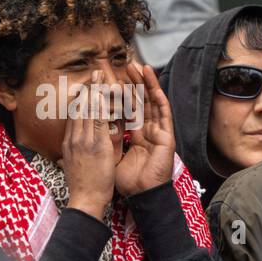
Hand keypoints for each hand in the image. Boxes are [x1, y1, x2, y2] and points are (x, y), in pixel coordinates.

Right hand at [60, 70, 116, 218]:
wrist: (84, 200)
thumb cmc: (81, 187)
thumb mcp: (70, 168)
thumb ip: (69, 157)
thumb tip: (63, 155)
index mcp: (69, 143)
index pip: (74, 115)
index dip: (81, 99)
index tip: (86, 86)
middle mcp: (74, 138)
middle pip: (80, 107)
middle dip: (88, 88)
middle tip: (95, 72)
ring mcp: (84, 140)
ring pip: (89, 109)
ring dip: (96, 89)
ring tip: (102, 75)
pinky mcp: (97, 144)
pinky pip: (100, 119)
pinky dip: (103, 104)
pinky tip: (108, 92)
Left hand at [114, 62, 174, 196]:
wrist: (141, 195)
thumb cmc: (127, 180)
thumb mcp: (112, 154)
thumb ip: (107, 137)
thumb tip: (94, 124)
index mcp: (136, 135)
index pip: (128, 108)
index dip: (123, 93)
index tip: (114, 79)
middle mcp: (148, 130)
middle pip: (141, 101)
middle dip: (135, 83)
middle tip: (128, 65)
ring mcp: (158, 131)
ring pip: (152, 102)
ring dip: (147, 84)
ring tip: (140, 66)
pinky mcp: (167, 135)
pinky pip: (163, 112)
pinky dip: (159, 96)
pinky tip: (154, 83)